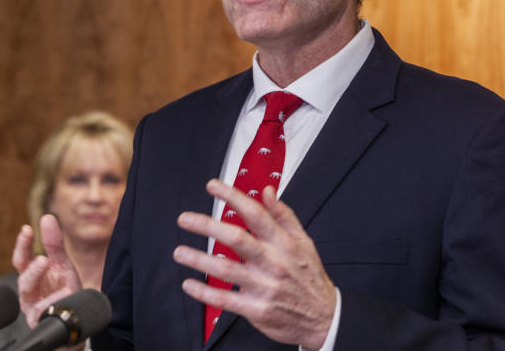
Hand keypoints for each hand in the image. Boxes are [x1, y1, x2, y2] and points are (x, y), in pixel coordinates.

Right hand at [12, 214, 82, 326]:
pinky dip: (56, 301)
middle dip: (31, 269)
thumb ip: (54, 243)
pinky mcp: (41, 321)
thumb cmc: (63, 289)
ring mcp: (33, 308)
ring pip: (29, 297)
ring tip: (48, 268)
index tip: (27, 229)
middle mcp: (28, 292)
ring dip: (38, 282)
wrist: (73, 316)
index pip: (22, 259)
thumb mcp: (62, 264)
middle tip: (43, 259)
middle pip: (23, 280)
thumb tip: (47, 217)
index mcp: (31, 276)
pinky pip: (46, 313)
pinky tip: (65, 293)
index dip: (22, 245)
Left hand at [172, 179, 335, 348]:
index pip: (255, 213)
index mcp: (283, 243)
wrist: (324, 317)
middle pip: (236, 239)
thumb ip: (283, 215)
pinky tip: (189, 283)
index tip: (213, 187)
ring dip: (198, 259)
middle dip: (207, 226)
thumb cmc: (310, 277)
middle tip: (186, 219)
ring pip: (226, 270)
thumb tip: (267, 191)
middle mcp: (272, 263)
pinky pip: (225, 300)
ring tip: (180, 252)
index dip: (232, 197)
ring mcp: (264, 287)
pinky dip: (204, 293)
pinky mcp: (257, 309)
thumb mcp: (304, 241)